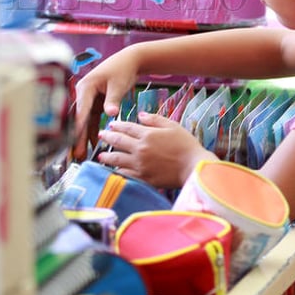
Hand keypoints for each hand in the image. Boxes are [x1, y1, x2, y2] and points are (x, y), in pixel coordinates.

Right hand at [72, 45, 141, 159]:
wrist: (129, 60)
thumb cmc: (122, 69)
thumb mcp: (118, 85)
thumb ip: (113, 100)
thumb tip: (110, 114)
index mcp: (86, 87)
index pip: (80, 110)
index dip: (77, 126)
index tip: (74, 140)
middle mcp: (83, 93)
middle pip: (79, 118)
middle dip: (77, 136)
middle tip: (76, 153)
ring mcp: (88, 98)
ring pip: (84, 121)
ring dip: (83, 136)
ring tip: (81, 153)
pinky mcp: (95, 102)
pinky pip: (92, 119)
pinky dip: (93, 130)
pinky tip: (94, 143)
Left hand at [95, 111, 216, 187]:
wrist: (194, 167)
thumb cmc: (186, 145)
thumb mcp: (173, 126)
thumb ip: (155, 119)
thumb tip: (140, 115)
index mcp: (147, 134)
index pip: (127, 127)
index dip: (117, 125)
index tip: (110, 124)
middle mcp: (140, 149)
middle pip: (118, 142)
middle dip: (107, 138)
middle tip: (100, 136)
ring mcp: (140, 165)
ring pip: (117, 159)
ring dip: (107, 156)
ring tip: (100, 156)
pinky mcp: (143, 179)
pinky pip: (125, 175)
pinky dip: (117, 172)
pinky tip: (113, 171)